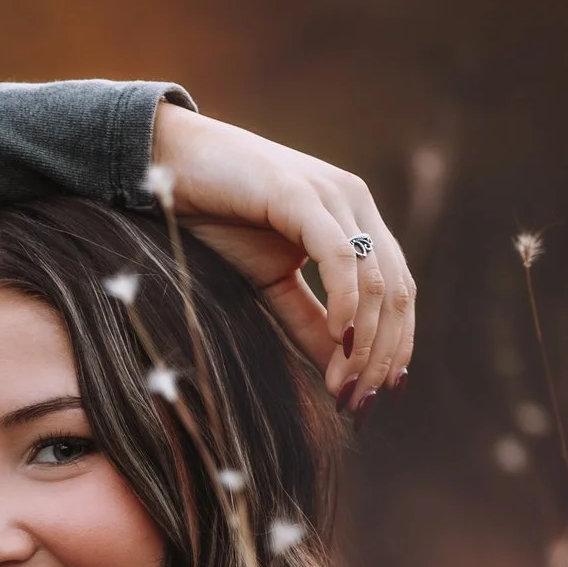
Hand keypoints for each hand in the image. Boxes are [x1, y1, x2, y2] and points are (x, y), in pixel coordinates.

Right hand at [149, 100, 415, 411]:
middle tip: (359, 402)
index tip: (373, 397)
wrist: (170, 164)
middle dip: (383, 355)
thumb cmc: (218, 218)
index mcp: (356, 221)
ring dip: (365, 342)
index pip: (397, 291)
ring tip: (345, 384)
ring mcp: (333, 195)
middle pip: (396, 291)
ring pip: (375, 279)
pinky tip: (338, 340)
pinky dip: (346, 302)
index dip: (394, 347)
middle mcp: (355, 204)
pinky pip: (339, 256)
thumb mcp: (271, 283)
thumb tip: (340, 371)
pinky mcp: (301, 193)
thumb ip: (309, 321)